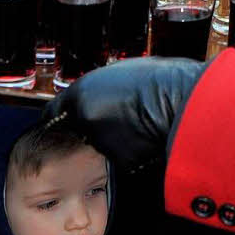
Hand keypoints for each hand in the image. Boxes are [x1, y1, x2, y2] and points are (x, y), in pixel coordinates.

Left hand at [42, 57, 204, 173]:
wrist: (181, 103)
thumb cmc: (160, 80)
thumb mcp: (122, 71)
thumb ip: (101, 86)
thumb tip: (98, 92)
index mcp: (82, 93)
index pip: (53, 112)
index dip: (59, 117)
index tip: (59, 121)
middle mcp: (86, 121)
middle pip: (81, 128)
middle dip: (94, 125)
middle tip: (119, 115)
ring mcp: (103, 144)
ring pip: (104, 143)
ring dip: (116, 137)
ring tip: (141, 120)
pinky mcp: (121, 162)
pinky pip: (124, 156)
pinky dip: (133, 149)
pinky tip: (148, 135)